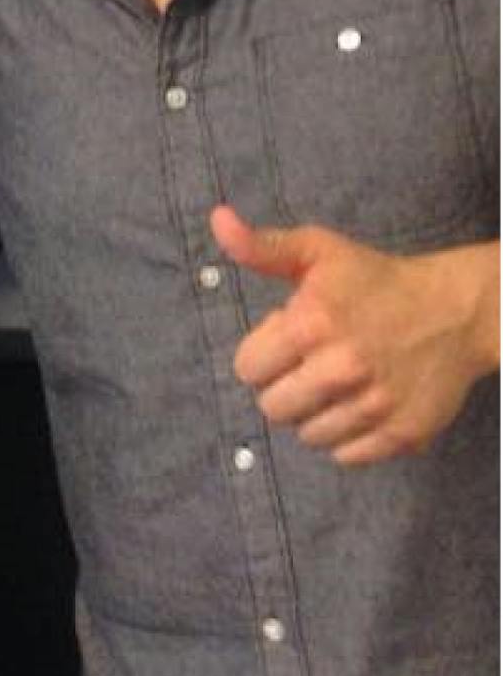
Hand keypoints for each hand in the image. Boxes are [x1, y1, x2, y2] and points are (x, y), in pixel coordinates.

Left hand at [211, 205, 497, 465]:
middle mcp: (341, 369)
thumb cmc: (376, 279)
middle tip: (311, 365)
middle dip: (284, 387)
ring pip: (308, 436)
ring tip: (338, 383)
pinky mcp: (402, 433)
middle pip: (273, 408)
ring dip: (315, 413)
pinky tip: (361, 404)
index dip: (262, 355)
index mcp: (310, 325)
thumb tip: (218, 219)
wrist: (456, 310)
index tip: (288, 341)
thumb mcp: (317, 251)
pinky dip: (348, 437)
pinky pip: (346, 456)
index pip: (247, 369)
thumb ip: (261, 246)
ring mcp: (374, 405)